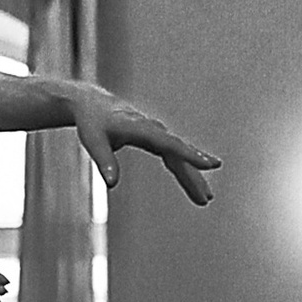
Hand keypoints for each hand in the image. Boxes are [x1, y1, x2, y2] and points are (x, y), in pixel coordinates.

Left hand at [72, 84, 218, 204]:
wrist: (93, 104)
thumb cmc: (93, 123)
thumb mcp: (93, 141)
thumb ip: (104, 161)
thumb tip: (111, 184)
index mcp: (140, 127)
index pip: (169, 144)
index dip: (189, 155)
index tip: (208, 165)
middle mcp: (153, 129)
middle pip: (179, 153)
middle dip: (194, 174)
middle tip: (208, 195)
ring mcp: (157, 134)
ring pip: (179, 157)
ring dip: (192, 177)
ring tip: (206, 198)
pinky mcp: (156, 140)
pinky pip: (174, 157)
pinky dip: (184, 172)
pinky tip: (194, 186)